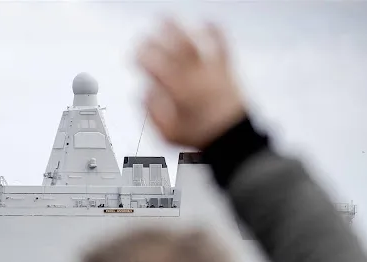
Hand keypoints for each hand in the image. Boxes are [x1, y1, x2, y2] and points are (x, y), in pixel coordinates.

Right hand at [136, 19, 246, 148]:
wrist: (232, 138)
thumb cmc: (200, 136)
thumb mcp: (167, 134)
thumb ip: (152, 112)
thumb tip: (143, 93)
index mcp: (178, 93)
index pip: (156, 68)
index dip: (142, 58)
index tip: (134, 54)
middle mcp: (194, 78)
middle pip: (172, 52)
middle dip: (156, 40)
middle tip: (145, 34)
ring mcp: (211, 72)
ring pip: (193, 44)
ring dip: (179, 29)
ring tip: (167, 18)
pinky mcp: (227, 70)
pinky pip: (222, 46)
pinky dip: (215, 31)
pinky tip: (208, 21)